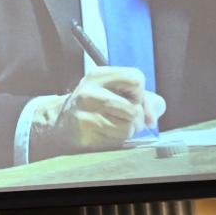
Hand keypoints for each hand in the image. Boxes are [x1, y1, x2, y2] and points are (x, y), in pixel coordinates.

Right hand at [38, 66, 165, 155]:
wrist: (63, 124)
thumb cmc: (96, 107)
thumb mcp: (116, 93)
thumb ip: (144, 100)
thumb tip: (152, 118)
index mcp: (99, 75)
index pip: (136, 79)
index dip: (141, 95)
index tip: (134, 101)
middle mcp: (89, 91)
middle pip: (134, 108)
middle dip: (137, 118)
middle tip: (125, 118)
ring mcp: (85, 112)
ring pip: (128, 126)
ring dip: (127, 130)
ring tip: (114, 126)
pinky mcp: (85, 130)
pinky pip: (117, 139)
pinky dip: (117, 139)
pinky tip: (105, 134)